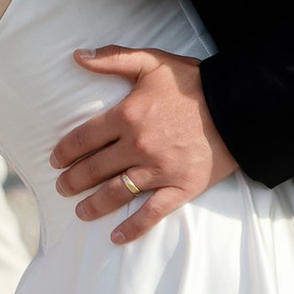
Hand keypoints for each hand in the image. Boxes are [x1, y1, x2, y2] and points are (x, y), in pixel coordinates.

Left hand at [52, 46, 237, 243]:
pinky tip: (116, 238)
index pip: (84, 138)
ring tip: (80, 212)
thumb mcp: (152, 62)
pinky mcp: (181, 188)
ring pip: (116, 193)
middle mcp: (138, 147)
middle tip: (62, 188)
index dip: (65, 151)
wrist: (237, 105)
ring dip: (94, 205)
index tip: (56, 160)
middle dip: (73, 181)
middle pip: (94, 169)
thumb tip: (77, 55)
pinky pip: (152, 213)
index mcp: (127, 116)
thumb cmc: (193, 82)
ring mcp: (159, 170)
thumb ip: (113, 58)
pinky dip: (133, 228)